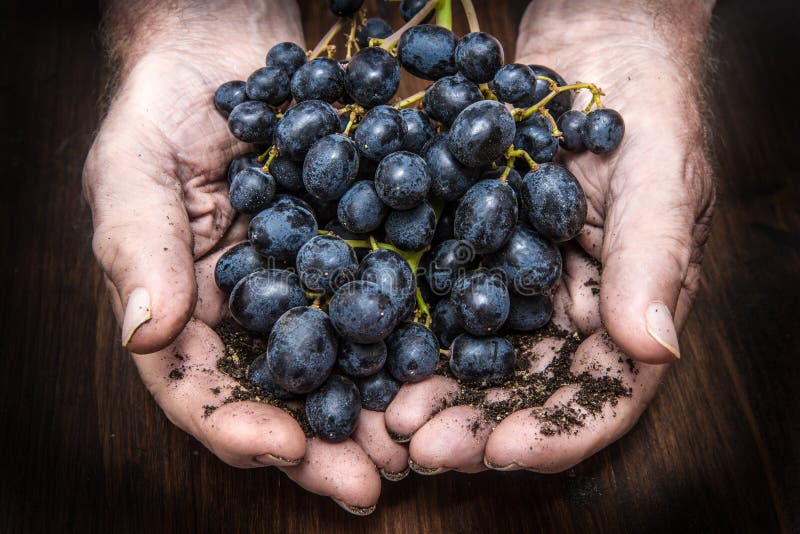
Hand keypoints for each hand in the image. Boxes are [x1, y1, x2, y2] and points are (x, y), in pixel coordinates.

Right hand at [82, 1, 405, 512]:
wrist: (229, 52)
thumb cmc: (163, 108)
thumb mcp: (133, 168)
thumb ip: (138, 247)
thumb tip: (144, 334)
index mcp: (186, 311)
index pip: (201, 388)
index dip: (237, 426)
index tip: (281, 449)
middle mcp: (251, 314)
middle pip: (281, 396)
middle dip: (322, 445)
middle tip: (368, 480)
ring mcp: (307, 288)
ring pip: (341, 365)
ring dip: (374, 410)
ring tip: (413, 445)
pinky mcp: (355, 254)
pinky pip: (382, 303)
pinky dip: (408, 341)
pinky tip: (439, 366)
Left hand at [384, 0, 714, 472]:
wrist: (590, 47)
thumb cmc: (643, 105)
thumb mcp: (659, 173)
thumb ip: (656, 258)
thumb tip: (653, 347)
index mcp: (626, 307)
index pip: (600, 392)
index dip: (556, 431)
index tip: (505, 450)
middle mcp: (568, 312)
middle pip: (526, 390)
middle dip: (475, 425)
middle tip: (419, 444)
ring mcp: (515, 288)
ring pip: (476, 361)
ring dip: (434, 394)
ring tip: (389, 416)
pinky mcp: (470, 257)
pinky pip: (440, 306)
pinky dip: (410, 337)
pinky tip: (375, 355)